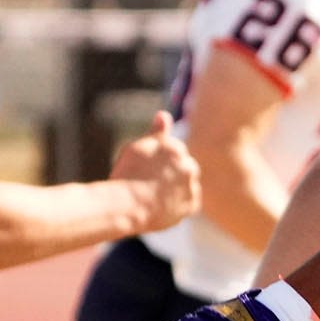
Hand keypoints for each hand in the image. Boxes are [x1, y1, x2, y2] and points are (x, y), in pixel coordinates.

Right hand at [113, 110, 199, 233]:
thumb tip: (164, 114)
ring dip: (178, 189)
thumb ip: (156, 133)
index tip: (148, 171)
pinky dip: (179, 205)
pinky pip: (189, 203)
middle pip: (186, 167)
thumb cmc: (127, 174)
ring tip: (155, 196)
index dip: (161, 163)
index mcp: (175, 147)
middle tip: (152, 184)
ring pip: (188, 185)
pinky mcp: (193, 205)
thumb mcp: (138, 148)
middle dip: (174, 174)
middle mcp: (188, 164)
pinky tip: (162, 206)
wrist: (126, 205)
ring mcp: (192, 185)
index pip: (176, 152)